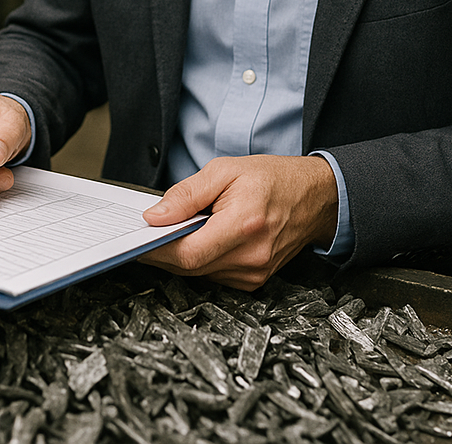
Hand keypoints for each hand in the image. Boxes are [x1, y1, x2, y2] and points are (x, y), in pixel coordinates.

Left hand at [139, 154, 338, 290]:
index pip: (187, 253)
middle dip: (164, 251)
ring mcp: (254, 273)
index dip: (156, 250)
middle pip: (189, 267)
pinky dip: (201, 259)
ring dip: (183, 255)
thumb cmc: (273, 178)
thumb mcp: (225, 170)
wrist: (314, 196)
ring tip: (182, 229)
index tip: (137, 240)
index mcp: (243, 225)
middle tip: (149, 232)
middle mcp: (251, 257)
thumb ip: (186, 194)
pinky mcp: (254, 281)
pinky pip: (214, 275)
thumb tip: (154, 217)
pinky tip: (203, 239)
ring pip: (200, 273)